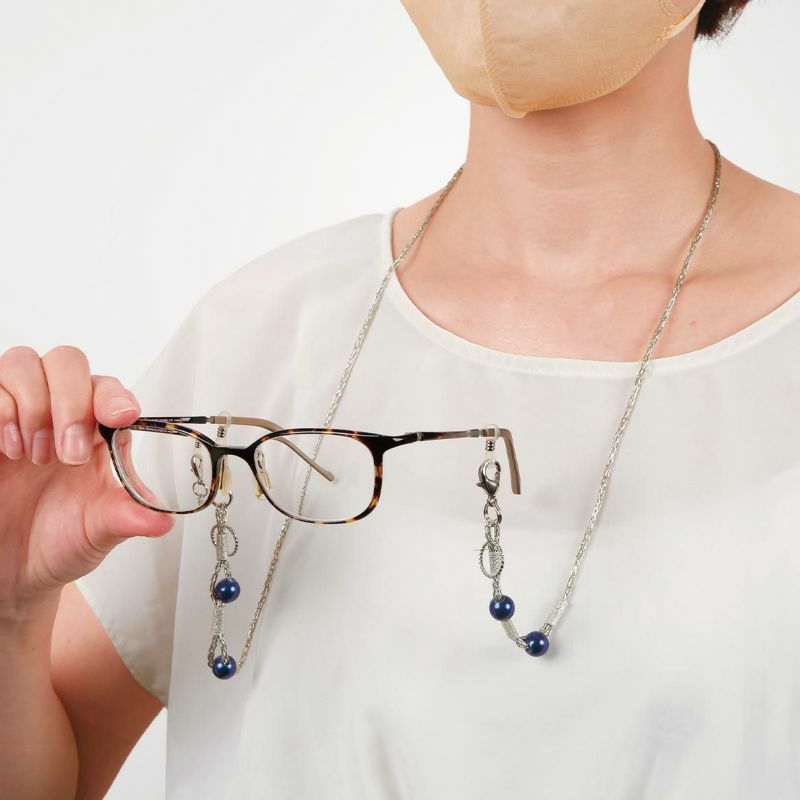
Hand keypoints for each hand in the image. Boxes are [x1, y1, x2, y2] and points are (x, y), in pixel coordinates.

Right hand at [0, 345, 174, 617]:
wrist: (13, 570)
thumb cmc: (59, 540)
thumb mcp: (100, 531)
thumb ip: (129, 518)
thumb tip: (164, 520)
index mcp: (97, 431)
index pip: (108, 389)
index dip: (113, 396)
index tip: (119, 417)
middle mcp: (58, 413)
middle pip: (67, 362)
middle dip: (71, 402)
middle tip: (69, 454)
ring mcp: (17, 415)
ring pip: (23, 363)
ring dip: (32, 405)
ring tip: (34, 456)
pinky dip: (0, 411)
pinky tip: (9, 450)